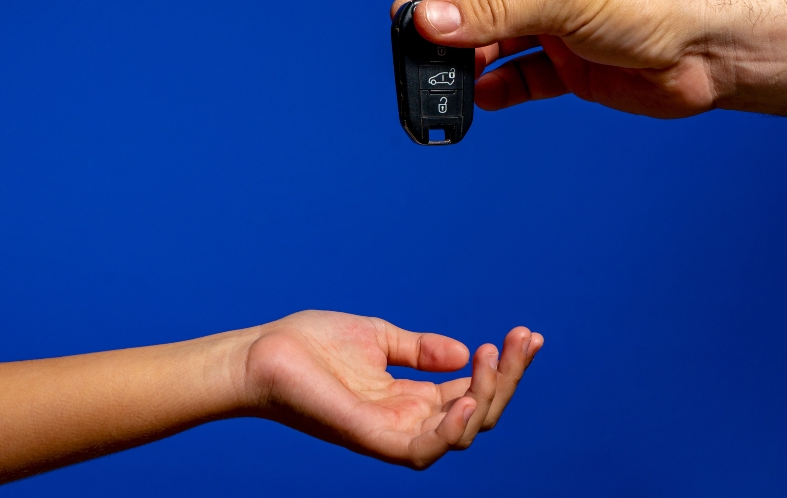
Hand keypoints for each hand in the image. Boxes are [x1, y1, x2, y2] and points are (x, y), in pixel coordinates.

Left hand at [236, 310, 542, 468]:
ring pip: (461, 435)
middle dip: (507, 379)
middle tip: (522, 339)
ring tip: (492, 358)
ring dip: (487, 398)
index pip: (473, 392)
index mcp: (411, 399)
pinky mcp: (370, 439)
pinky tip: (469, 396)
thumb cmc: (310, 346)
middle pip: (478, 414)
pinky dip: (452, 430)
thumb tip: (465, 352)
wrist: (259, 354)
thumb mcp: (378, 339)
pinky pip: (423, 451)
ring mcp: (390, 433)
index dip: (504, 368)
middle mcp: (407, 421)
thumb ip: (420, 349)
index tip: (527, 335)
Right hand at [391, 0, 733, 118]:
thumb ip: (495, 12)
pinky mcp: (571, 69)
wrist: (719, 49)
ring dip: (468, 68)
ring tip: (441, 89)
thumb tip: (430, 19)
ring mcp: (558, 29)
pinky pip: (521, 80)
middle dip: (448, 38)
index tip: (401, 20)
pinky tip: (479, 101)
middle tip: (416, 64)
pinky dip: (498, 91)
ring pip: (496, 48)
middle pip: (479, 11)